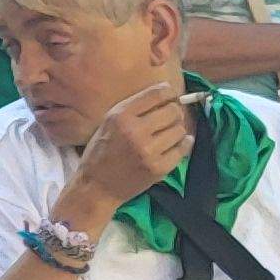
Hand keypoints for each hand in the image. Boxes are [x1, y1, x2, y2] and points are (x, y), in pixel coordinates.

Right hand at [62, 79, 194, 216]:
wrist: (97, 187)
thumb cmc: (101, 152)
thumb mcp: (109, 122)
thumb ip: (134, 108)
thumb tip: (168, 94)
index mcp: (120, 116)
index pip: (157, 93)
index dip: (169, 92)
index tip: (170, 96)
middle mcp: (135, 131)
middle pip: (173, 111)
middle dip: (174, 112)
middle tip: (167, 119)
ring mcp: (149, 151)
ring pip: (180, 129)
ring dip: (176, 130)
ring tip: (166, 135)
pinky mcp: (159, 168)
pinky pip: (182, 148)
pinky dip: (183, 145)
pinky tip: (175, 145)